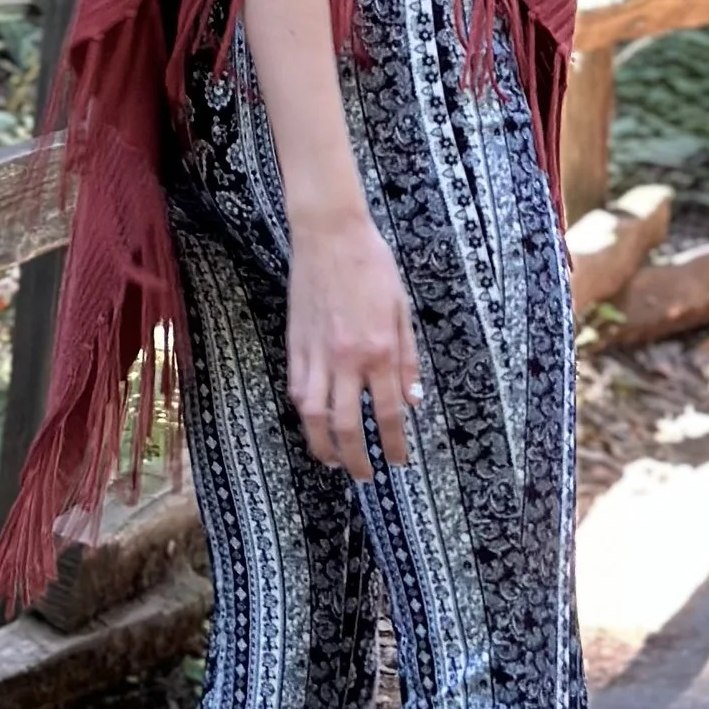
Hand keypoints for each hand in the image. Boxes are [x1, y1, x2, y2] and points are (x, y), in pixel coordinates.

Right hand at [285, 199, 420, 480]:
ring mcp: (317, 354)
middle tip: (365, 475)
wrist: (329, 234)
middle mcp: (347, 358)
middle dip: (358, 459)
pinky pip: (298, 390)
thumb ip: (407, 357)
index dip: (394, 444)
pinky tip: (314, 421)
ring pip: (314, 416)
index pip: (388, 412)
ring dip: (324, 446)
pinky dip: (306, 413)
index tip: (398, 462)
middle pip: (348, 426)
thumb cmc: (372, 264)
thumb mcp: (401, 307)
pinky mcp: (295, 345)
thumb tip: (413, 399)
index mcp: (380, 348)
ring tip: (334, 460)